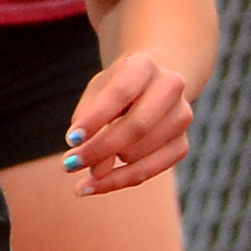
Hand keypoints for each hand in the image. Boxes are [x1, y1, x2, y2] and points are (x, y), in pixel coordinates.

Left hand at [61, 50, 193, 193]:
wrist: (151, 86)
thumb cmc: (114, 89)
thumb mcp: (96, 94)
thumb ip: (90, 123)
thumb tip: (98, 171)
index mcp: (144, 66)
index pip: (120, 93)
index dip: (95, 118)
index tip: (70, 140)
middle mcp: (170, 88)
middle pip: (137, 126)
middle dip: (100, 149)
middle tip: (68, 165)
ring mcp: (181, 117)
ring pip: (141, 152)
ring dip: (109, 166)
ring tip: (86, 165)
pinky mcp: (182, 143)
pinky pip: (152, 170)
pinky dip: (121, 180)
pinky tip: (96, 184)